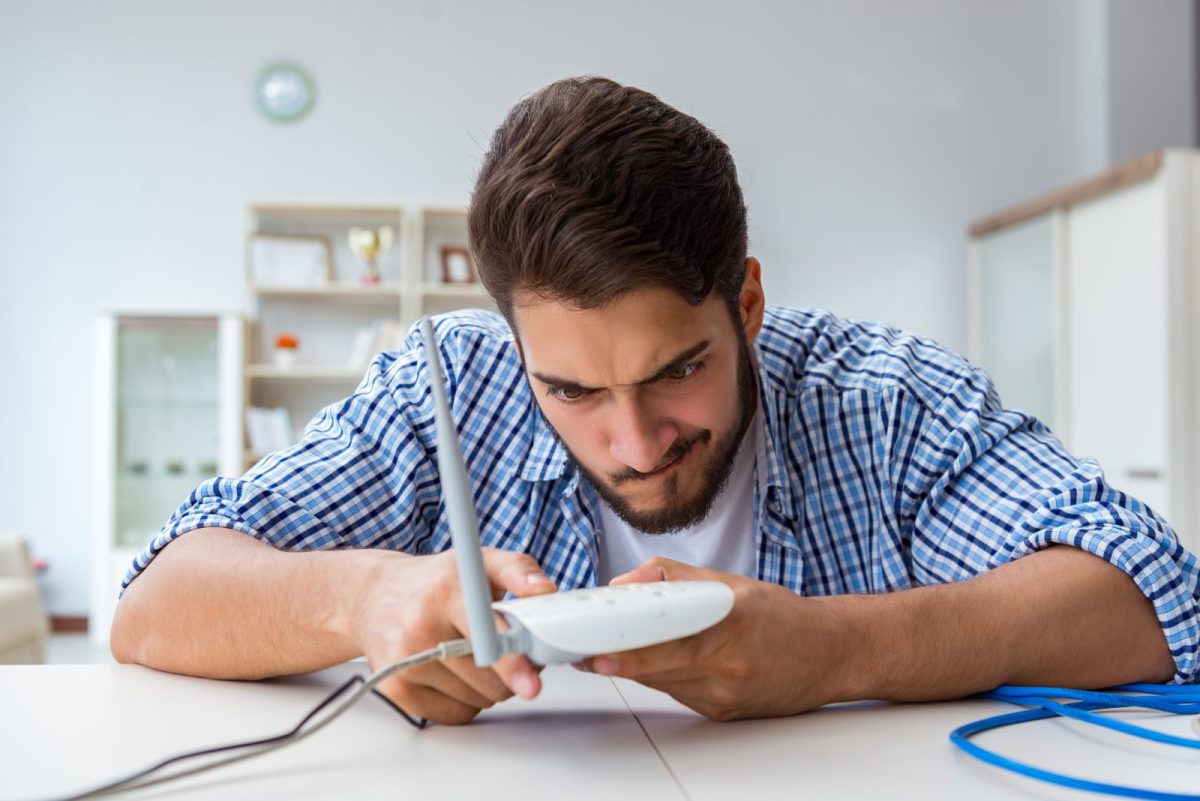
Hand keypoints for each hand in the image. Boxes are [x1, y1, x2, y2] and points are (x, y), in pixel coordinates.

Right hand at [352, 547, 556, 724]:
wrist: (374, 597)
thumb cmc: (434, 582)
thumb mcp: (478, 561)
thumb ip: (518, 570)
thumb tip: (544, 591)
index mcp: (445, 593)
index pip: (484, 634)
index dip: (510, 660)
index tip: (529, 682)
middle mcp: (420, 629)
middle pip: (490, 679)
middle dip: (509, 671)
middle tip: (501, 646)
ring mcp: (405, 663)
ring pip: (478, 699)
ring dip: (487, 685)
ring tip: (470, 654)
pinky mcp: (396, 689)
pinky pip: (456, 714)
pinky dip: (465, 700)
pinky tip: (453, 672)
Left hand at [578, 557, 848, 720]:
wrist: (830, 655)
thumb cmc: (782, 616)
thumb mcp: (731, 581)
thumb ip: (675, 577)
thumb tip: (627, 582)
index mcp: (730, 625)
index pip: (668, 640)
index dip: (628, 647)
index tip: (596, 647)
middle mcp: (728, 666)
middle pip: (657, 667)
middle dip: (616, 659)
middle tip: (581, 652)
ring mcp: (724, 695)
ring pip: (661, 682)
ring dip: (633, 667)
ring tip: (603, 651)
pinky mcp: (722, 713)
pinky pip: (677, 693)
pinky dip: (661, 676)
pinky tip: (653, 661)